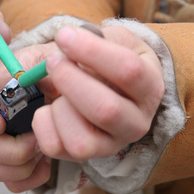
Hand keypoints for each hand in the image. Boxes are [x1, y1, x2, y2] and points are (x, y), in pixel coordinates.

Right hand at [0, 43, 58, 191]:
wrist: (80, 97)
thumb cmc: (64, 73)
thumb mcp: (54, 58)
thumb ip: (42, 62)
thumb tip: (30, 75)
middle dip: (8, 147)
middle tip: (37, 137)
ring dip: (19, 165)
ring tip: (42, 148)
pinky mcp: (11, 166)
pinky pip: (10, 184)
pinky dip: (31, 177)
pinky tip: (47, 161)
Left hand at [32, 25, 164, 161]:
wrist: (110, 87)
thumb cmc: (109, 60)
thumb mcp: (110, 40)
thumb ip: (91, 38)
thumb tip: (65, 41)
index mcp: (150, 87)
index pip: (128, 71)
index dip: (91, 51)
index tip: (64, 36)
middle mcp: (137, 123)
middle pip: (105, 110)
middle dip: (70, 81)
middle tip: (53, 61)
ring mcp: (111, 145)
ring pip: (81, 140)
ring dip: (60, 108)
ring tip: (57, 91)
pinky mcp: (84, 157)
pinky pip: (55, 147)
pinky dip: (43, 124)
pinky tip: (49, 108)